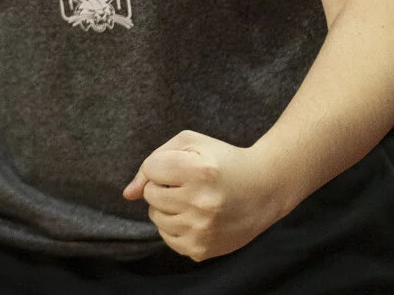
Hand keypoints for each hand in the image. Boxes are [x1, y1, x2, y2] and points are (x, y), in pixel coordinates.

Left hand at [123, 130, 290, 261]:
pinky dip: (175, 226)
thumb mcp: (190, 144)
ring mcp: (201, 230)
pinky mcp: (202, 249)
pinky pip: (167, 238)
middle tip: (190, 184)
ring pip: (155, 217)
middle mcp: (200, 203)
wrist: (265, 189)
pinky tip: (195, 216)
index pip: (151, 168)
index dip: (164, 165)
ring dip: (168, 207)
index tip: (185, 166)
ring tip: (193, 200)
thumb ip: (153, 161)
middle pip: (151, 194)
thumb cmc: (223, 161)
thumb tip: (128, 194)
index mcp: (199, 172)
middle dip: (164, 186)